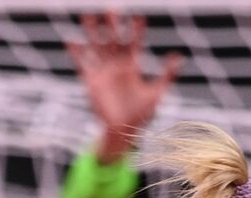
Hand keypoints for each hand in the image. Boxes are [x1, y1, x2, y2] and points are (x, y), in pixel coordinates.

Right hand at [66, 11, 183, 162]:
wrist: (122, 131)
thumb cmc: (141, 115)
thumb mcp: (157, 93)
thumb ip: (167, 74)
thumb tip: (179, 57)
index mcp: (132, 67)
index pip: (133, 43)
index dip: (135, 30)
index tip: (138, 16)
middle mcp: (116, 66)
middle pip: (113, 40)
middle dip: (112, 24)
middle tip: (111, 7)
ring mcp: (103, 73)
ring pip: (97, 47)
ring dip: (92, 32)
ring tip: (88, 15)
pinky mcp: (91, 82)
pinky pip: (82, 64)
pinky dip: (76, 53)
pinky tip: (70, 40)